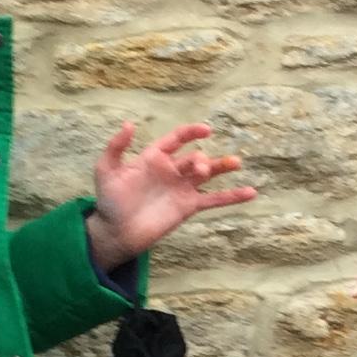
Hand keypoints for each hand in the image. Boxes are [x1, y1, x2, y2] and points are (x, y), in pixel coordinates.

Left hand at [86, 122, 255, 269]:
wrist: (116, 231)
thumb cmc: (109, 200)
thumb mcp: (106, 170)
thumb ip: (116, 147)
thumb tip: (130, 124)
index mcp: (154, 157)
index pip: (176, 139)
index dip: (191, 133)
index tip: (206, 130)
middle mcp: (172, 170)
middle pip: (194, 158)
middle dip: (201, 161)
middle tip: (201, 169)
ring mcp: (182, 188)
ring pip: (208, 174)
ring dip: (222, 167)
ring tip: (237, 163)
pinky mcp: (189, 207)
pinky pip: (214, 200)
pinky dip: (232, 197)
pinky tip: (251, 193)